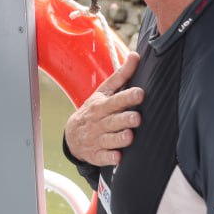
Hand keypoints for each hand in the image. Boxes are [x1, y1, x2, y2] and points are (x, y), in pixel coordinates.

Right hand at [64, 52, 143, 166]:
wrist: (72, 135)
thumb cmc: (94, 110)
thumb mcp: (103, 92)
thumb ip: (121, 76)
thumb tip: (136, 55)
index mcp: (102, 105)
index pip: (116, 100)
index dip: (128, 97)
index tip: (140, 93)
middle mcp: (100, 122)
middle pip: (114, 120)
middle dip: (125, 119)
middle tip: (137, 118)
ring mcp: (98, 139)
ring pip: (110, 139)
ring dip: (119, 139)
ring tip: (129, 136)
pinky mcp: (98, 155)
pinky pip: (105, 157)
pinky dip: (111, 158)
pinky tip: (118, 158)